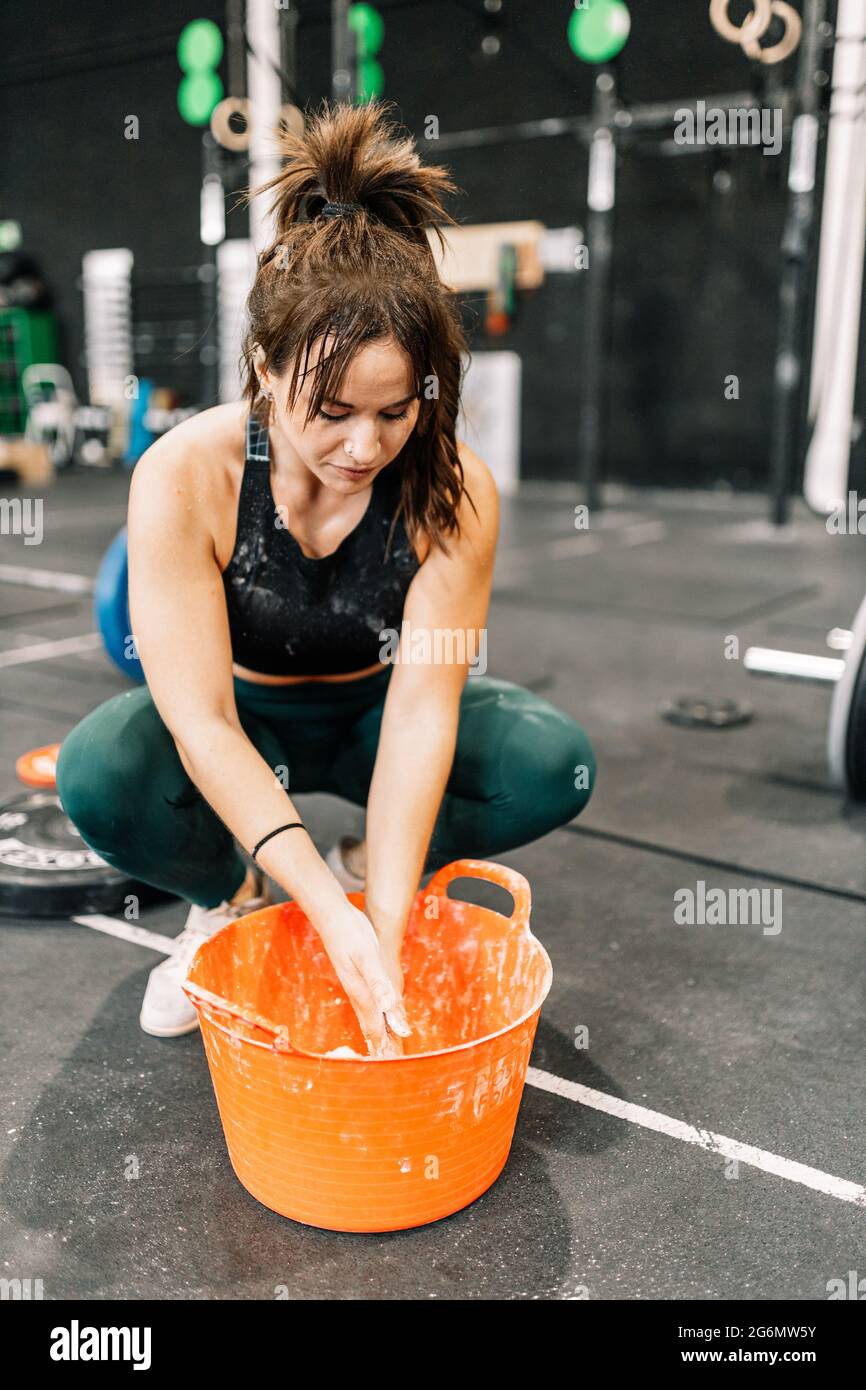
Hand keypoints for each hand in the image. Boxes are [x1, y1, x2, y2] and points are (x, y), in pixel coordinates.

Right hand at [315, 900, 411, 1057]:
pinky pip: (365, 1003)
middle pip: (370, 1024)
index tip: (390, 1062)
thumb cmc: (351, 934)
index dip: (384, 1043)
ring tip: (381, 1048)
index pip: (375, 1025)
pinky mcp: (354, 974)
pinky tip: (372, 1015)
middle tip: (389, 1062)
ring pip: (367, 1015)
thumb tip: (390, 1008)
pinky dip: (371, 1016)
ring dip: (376, 1033)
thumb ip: (379, 983)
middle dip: (380, 1044)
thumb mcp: (368, 956)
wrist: (331, 915)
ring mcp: (354, 983)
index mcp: (362, 991)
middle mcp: (357, 991)